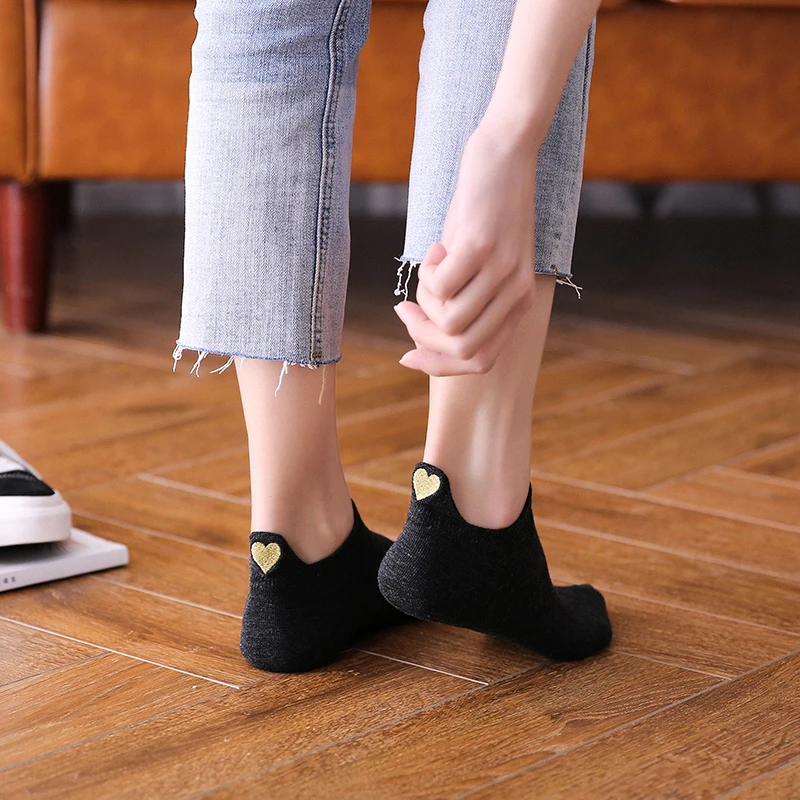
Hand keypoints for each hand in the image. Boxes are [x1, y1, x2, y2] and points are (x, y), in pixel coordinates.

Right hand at [394, 121, 538, 376]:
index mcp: (519, 304)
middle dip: (423, 335)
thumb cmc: (484, 213)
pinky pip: (441, 286)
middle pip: (461, 348)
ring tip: (432, 267)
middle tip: (407, 308)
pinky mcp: (481, 247)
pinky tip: (438, 247)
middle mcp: (516, 293)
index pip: (480, 361)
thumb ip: (464, 302)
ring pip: (449, 321)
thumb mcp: (480, 266)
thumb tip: (421, 337)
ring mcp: (502, 272)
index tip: (408, 355)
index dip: (439, 364)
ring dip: (426, 299)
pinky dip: (427, 272)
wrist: (505, 156)